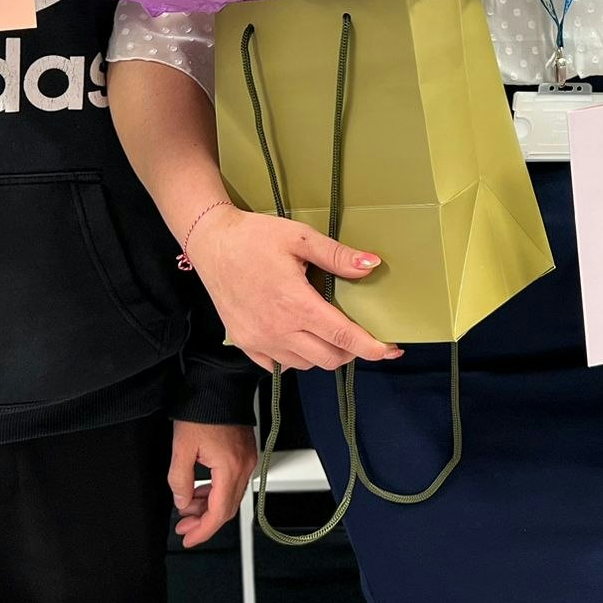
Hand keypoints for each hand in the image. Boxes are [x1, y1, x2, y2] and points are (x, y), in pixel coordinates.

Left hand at [167, 420, 256, 547]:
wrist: (219, 384)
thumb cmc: (203, 409)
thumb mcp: (182, 447)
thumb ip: (179, 480)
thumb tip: (182, 501)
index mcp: (230, 467)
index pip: (219, 512)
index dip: (203, 531)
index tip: (189, 538)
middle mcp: (245, 466)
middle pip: (228, 509)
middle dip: (204, 522)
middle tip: (184, 526)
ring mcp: (248, 459)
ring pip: (231, 497)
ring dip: (209, 507)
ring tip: (187, 508)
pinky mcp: (246, 453)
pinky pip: (234, 482)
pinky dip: (217, 492)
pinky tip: (200, 490)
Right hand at [189, 205, 401, 373]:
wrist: (211, 243)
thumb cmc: (256, 236)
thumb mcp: (301, 238)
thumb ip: (338, 256)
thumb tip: (372, 265)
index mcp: (295, 304)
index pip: (343, 337)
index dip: (371, 348)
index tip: (391, 350)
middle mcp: (277, 330)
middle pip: (328, 358)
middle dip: (351, 350)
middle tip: (358, 333)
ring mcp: (259, 341)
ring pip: (305, 364)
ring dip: (324, 352)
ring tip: (327, 330)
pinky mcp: (244, 344)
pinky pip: (279, 365)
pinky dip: (296, 356)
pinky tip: (299, 336)